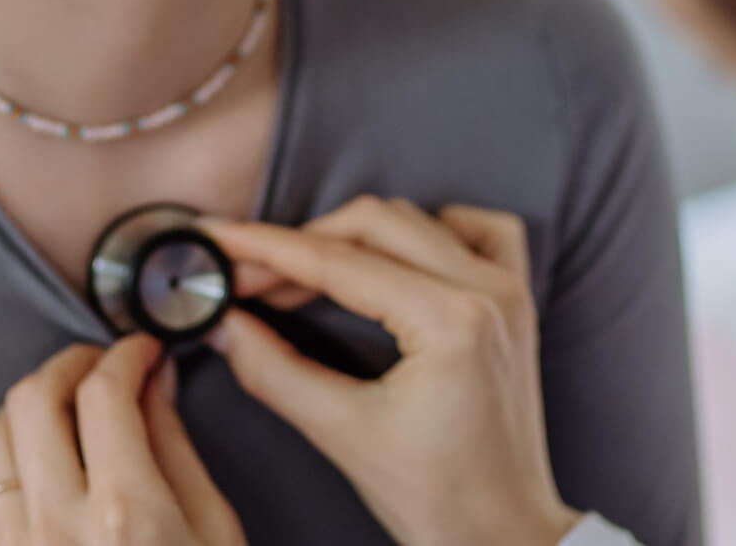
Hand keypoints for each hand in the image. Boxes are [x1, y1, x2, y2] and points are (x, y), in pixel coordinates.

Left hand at [0, 335, 246, 545]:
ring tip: (57, 416)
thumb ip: (177, 451)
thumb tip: (154, 381)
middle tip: (100, 369)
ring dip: (20, 412)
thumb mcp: (215, 532)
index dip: (128, 352)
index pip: (108, 391)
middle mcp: (59, 526)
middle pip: (35, 400)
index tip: (143, 351)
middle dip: (69, 366)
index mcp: (128, 511)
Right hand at [205, 197, 582, 545]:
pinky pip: (478, 230)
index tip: (218, 239)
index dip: (268, 248)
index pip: (338, 262)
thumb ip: (273, 371)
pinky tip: (394, 256)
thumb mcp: (343, 434)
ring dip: (351, 236)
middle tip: (247, 276)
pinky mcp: (516, 302)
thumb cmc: (437, 500)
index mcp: (451, 321)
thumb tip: (222, 322)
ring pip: (415, 221)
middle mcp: (488, 290)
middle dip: (301, 244)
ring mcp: (509, 290)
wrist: (506, 536)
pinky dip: (430, 230)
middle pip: (374, 224)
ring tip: (298, 277)